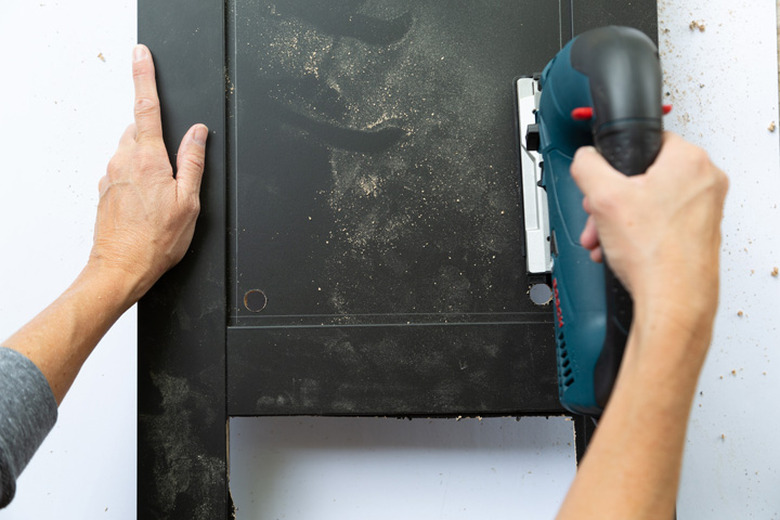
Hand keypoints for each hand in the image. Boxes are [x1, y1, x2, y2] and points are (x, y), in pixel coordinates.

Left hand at [90, 44, 207, 300]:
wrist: (120, 269)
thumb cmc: (156, 241)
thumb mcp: (189, 202)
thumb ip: (193, 161)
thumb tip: (198, 133)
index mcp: (148, 159)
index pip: (147, 108)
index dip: (144, 77)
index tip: (141, 55)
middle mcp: (123, 161)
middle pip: (138, 129)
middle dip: (155, 134)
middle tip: (171, 169)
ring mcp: (111, 174)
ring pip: (131, 150)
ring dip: (147, 159)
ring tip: (161, 196)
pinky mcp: (105, 189)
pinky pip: (124, 170)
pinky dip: (137, 176)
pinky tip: (148, 203)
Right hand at [571, 132, 727, 321]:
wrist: (673, 300)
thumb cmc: (655, 255)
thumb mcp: (603, 197)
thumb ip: (587, 165)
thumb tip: (585, 157)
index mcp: (690, 160)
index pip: (646, 141)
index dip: (616, 163)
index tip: (605, 182)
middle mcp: (706, 182)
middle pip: (645, 176)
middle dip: (612, 199)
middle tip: (598, 215)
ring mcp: (706, 209)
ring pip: (650, 202)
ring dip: (619, 219)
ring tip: (605, 238)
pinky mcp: (700, 232)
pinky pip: (661, 223)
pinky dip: (638, 234)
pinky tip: (620, 249)